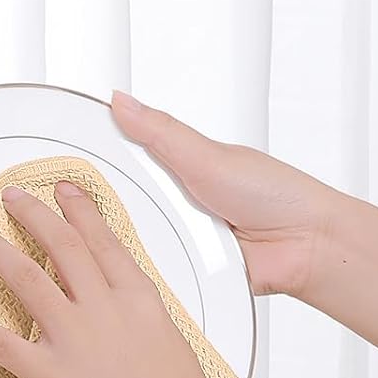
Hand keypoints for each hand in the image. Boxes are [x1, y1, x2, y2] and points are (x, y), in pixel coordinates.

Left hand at [0, 179, 231, 377]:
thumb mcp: (174, 347)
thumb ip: (145, 322)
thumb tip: (127, 318)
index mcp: (141, 300)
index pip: (104, 241)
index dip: (81, 212)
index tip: (66, 192)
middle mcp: (106, 309)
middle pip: (63, 245)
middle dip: (34, 214)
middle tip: (13, 198)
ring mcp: (75, 339)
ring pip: (27, 278)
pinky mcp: (51, 376)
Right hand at [109, 90, 334, 299]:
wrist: (306, 248)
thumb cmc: (275, 197)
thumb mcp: (208, 156)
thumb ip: (161, 133)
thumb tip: (121, 101)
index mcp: (182, 169)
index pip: (128, 162)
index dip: (100, 163)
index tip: (70, 161)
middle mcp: (179, 206)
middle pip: (126, 207)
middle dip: (112, 208)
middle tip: (89, 203)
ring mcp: (183, 243)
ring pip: (139, 244)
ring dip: (136, 243)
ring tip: (128, 236)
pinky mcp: (188, 276)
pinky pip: (159, 275)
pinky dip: (155, 272)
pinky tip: (147, 267)